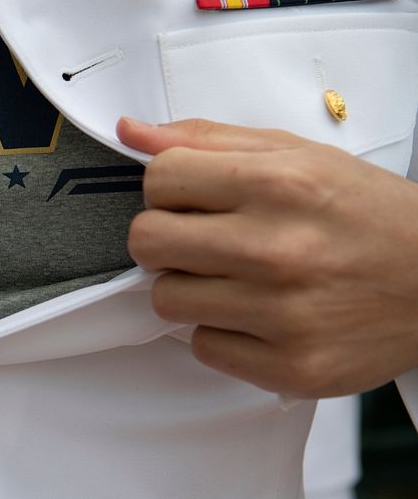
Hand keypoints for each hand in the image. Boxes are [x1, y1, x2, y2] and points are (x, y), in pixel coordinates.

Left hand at [119, 116, 417, 397]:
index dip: (168, 188)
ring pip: (166, 300)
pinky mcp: (291, 366)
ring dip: (190, 288)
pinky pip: (203, 348)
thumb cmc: (367, 214)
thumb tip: (131, 131)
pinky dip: (222, 332)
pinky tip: (258, 315)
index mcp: (279, 184)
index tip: (193, 198)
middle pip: (146, 242)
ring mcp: (284, 314)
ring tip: (236, 278)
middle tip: (202, 240)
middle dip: (165, 238)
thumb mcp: (297, 156)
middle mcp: (278, 249)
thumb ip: (208, 141)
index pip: (158, 180)